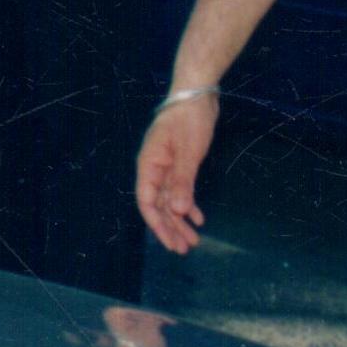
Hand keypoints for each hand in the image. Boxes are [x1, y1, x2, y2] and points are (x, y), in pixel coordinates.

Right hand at [135, 94, 217, 253]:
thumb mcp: (187, 152)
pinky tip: (198, 218)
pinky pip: (180, 190)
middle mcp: (154, 169)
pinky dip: (189, 205)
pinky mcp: (179, 163)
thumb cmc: (188, 121)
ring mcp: (166, 166)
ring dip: (180, 220)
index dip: (157, 224)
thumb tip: (179, 212)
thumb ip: (182, 182)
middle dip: (170, 228)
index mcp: (149, 165)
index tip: (170, 242)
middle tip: (184, 249)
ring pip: (170, 200)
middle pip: (158, 205)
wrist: (196, 96)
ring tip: (193, 240)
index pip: (147, 201)